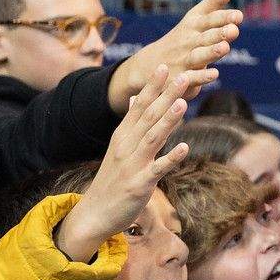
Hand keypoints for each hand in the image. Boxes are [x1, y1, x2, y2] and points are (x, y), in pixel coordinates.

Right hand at [59, 68, 193, 259]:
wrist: (94, 214)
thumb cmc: (112, 179)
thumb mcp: (120, 148)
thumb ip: (132, 124)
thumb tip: (137, 99)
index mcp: (123, 136)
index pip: (139, 106)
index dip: (152, 86)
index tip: (165, 65)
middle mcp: (126, 146)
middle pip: (149, 117)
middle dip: (166, 95)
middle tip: (183, 75)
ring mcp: (132, 165)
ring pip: (153, 138)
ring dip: (168, 120)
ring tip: (183, 102)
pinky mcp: (139, 184)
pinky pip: (157, 169)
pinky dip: (170, 158)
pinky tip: (185, 147)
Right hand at [111, 0, 241, 106]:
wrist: (151, 63)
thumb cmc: (183, 36)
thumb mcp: (198, 15)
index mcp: (194, 25)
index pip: (210, 19)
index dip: (223, 17)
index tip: (238, 15)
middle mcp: (189, 40)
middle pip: (205, 36)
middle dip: (219, 33)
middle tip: (234, 30)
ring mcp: (184, 59)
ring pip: (198, 55)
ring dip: (211, 52)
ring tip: (224, 48)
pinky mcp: (181, 77)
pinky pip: (192, 78)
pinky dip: (201, 76)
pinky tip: (215, 75)